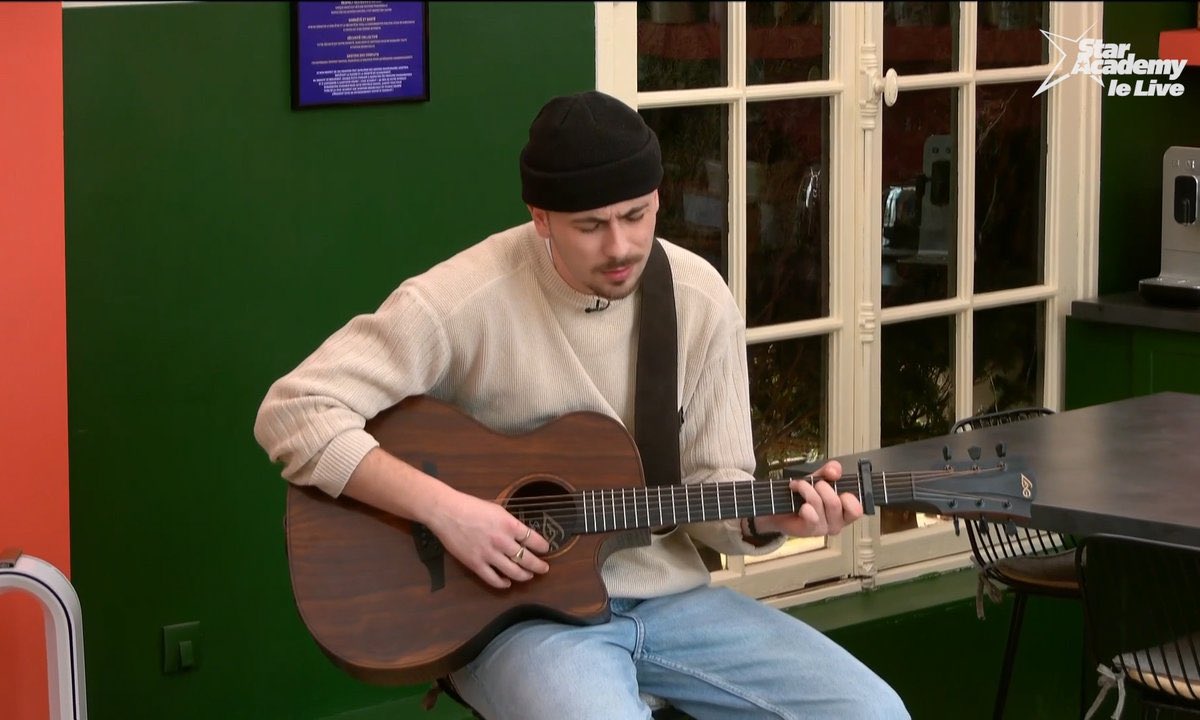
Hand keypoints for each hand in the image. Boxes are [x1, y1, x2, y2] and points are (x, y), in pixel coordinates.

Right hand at [427, 490, 550, 589]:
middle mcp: (502, 541)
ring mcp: (489, 555)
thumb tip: (522, 535)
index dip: (543, 546)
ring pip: (514, 572)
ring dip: (524, 575)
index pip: (534, 540)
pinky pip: (493, 579)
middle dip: (539, 566)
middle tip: (544, 568)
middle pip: (527, 559)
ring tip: (529, 575)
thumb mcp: (497, 510)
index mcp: (509, 525)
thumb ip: (510, 524)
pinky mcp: (476, 564)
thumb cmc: (471, 506)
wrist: (447, 512)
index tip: (546, 549)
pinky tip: (507, 582)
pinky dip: (503, 583)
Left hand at [754, 460, 863, 537]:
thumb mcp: (820, 478)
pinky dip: (804, 506)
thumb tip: (835, 471)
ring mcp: (823, 528)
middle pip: (835, 503)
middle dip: (822, 486)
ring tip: (799, 485)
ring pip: (820, 505)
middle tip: (814, 483)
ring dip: (807, 490)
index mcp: (845, 511)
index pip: (857, 509)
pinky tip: (800, 503)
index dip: (849, 496)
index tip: (836, 485)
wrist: (781, 507)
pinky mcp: (809, 531)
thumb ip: (830, 471)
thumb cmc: (804, 495)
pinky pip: (811, 517)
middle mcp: (837, 522)